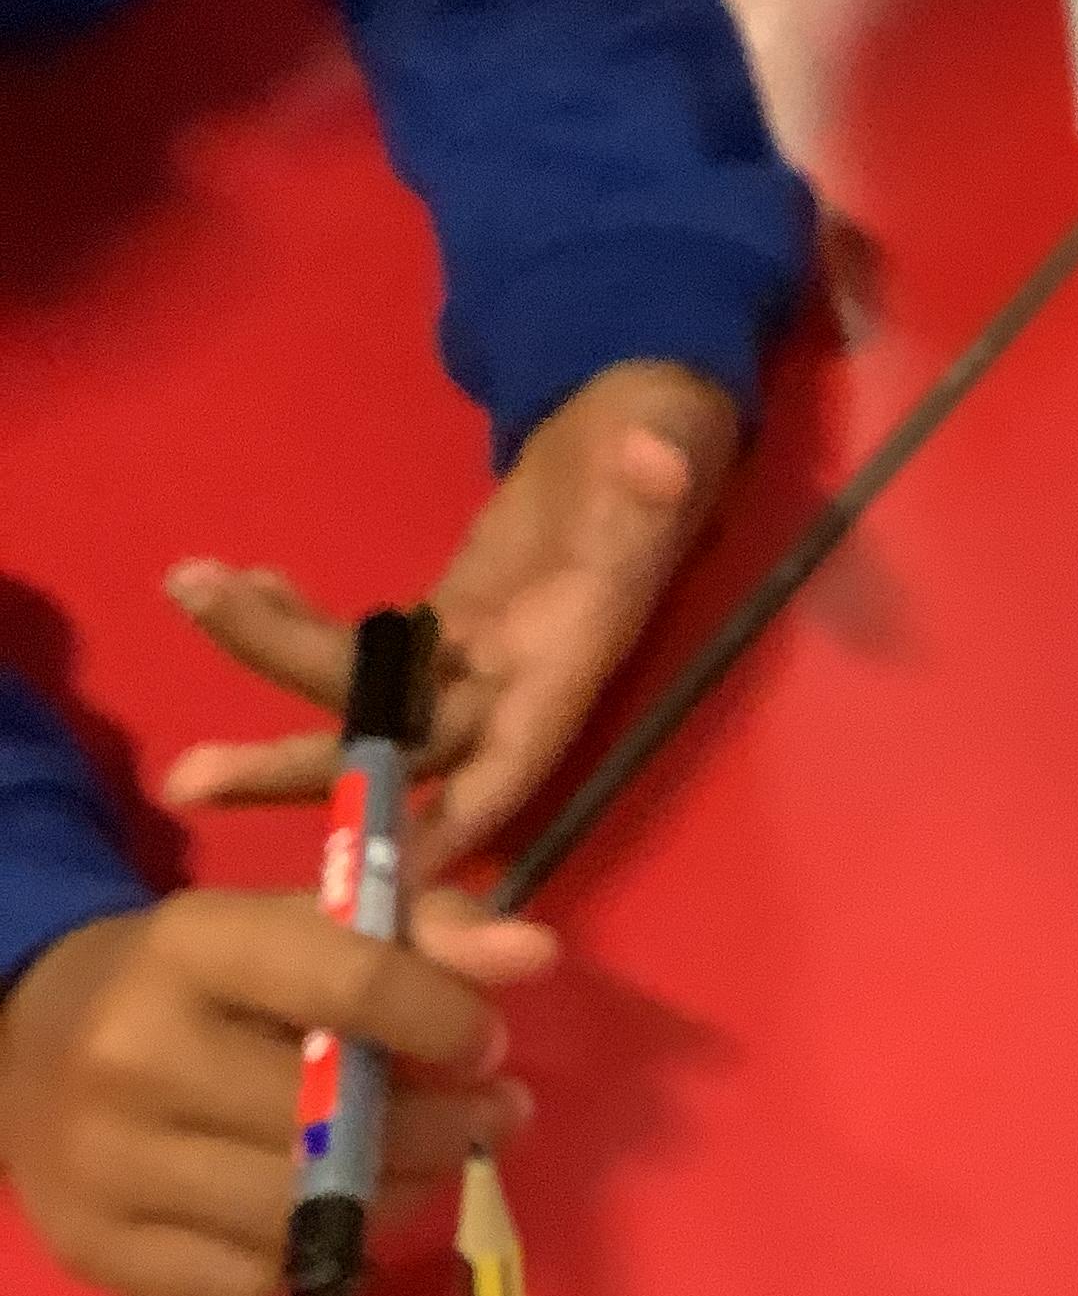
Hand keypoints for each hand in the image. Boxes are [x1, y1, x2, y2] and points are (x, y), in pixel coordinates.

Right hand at [0, 890, 551, 1295]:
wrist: (31, 1042)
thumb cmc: (205, 974)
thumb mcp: (302, 920)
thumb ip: (428, 925)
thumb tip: (534, 955)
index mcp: (192, 945)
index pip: (353, 983)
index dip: (447, 1018)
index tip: (489, 1042)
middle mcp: (134, 1056)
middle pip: (330, 1117)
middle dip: (445, 1122)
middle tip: (498, 1113)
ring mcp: (106, 1164)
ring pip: (300, 1212)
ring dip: (403, 1193)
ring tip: (439, 1162)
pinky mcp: (98, 1251)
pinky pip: (251, 1282)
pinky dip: (323, 1253)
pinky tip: (350, 1209)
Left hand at [160, 360, 740, 867]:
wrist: (646, 414)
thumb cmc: (669, 432)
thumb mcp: (671, 440)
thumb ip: (661, 465)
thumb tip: (654, 461)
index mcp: (576, 654)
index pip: (509, 763)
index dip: (443, 829)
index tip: (363, 880)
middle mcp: (520, 676)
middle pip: (406, 748)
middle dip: (301, 768)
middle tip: (188, 779)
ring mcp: (477, 651)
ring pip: (368, 694)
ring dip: (271, 654)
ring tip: (187, 590)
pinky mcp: (449, 619)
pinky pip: (364, 644)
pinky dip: (294, 614)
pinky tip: (238, 575)